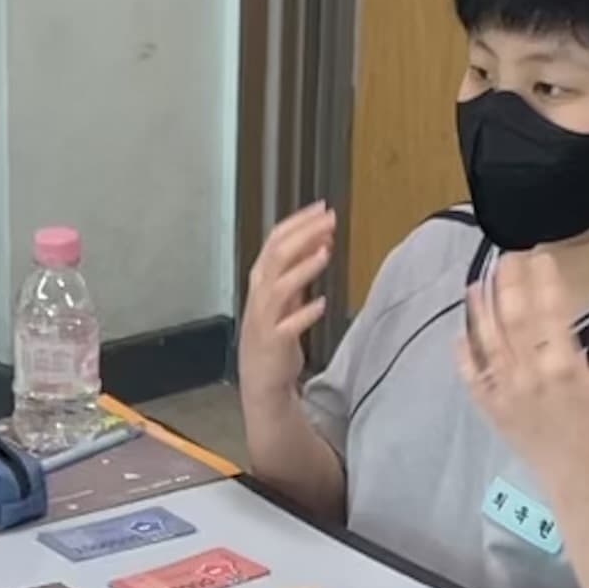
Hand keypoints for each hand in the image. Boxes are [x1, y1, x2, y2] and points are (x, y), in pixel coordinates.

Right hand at [240, 203, 337, 393]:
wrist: (261, 379)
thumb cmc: (274, 336)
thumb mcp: (285, 297)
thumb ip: (298, 270)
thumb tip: (318, 241)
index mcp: (261, 280)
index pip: (276, 240)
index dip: (298, 222)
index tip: (321, 208)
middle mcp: (259, 295)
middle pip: (278, 255)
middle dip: (304, 234)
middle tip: (329, 220)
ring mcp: (265, 318)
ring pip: (280, 286)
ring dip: (303, 268)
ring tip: (325, 252)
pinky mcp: (275, 341)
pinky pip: (289, 325)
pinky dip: (305, 313)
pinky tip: (322, 304)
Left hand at [458, 252, 588, 487]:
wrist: (578, 476)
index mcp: (566, 365)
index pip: (551, 310)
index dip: (544, 279)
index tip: (540, 255)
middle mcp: (531, 374)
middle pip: (514, 318)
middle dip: (508, 283)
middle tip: (505, 257)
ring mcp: (507, 392)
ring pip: (488, 341)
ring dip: (480, 309)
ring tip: (476, 283)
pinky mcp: (492, 408)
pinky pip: (472, 377)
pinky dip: (463, 354)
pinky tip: (460, 331)